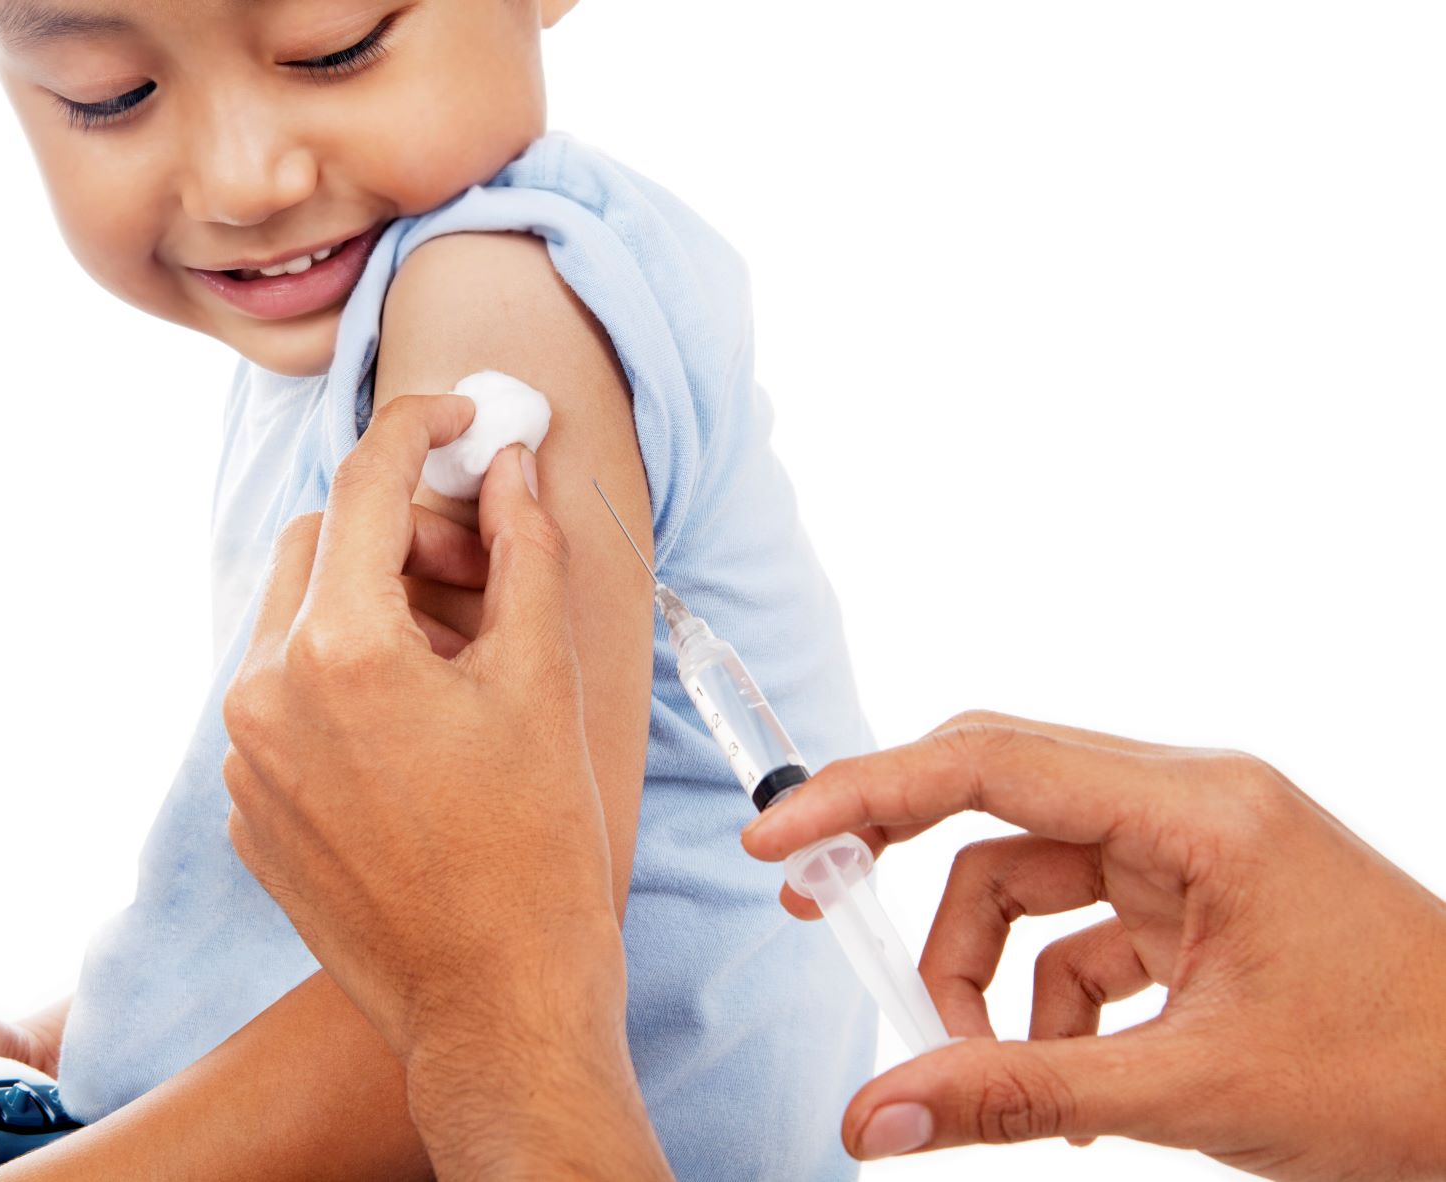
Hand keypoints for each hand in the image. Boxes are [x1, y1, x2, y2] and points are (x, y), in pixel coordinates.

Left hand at [222, 395, 668, 1180]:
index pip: (366, 484)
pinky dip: (340, 685)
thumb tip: (509, 463)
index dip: (421, 428)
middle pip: (320, 546)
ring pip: (294, 624)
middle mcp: (264, 694)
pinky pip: (280, 703)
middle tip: (478, 574)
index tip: (463, 416)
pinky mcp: (247, 811)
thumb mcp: (542, 678)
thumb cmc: (536, 846)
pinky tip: (414, 737)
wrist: (495, 1001)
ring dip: (368, 611)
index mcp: (339, 651)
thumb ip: (521, 549)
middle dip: (396, 534)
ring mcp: (244, 760)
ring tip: (454, 668)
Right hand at [743, 712, 1445, 1179]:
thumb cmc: (1405, 1078)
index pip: (988, 762)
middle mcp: (1187, 804)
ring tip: (984, 1070)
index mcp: (1194, 809)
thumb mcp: (1193, 1090)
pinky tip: (1072, 1087)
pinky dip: (1049, 1003)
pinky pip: (1082, 931)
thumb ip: (1019, 1093)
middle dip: (901, 862)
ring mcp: (1195, 852)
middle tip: (811, 908)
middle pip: (994, 798)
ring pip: (1029, 877)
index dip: (865, 794)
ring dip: (982, 972)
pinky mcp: (1201, 902)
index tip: (779, 842)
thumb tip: (875, 1116)